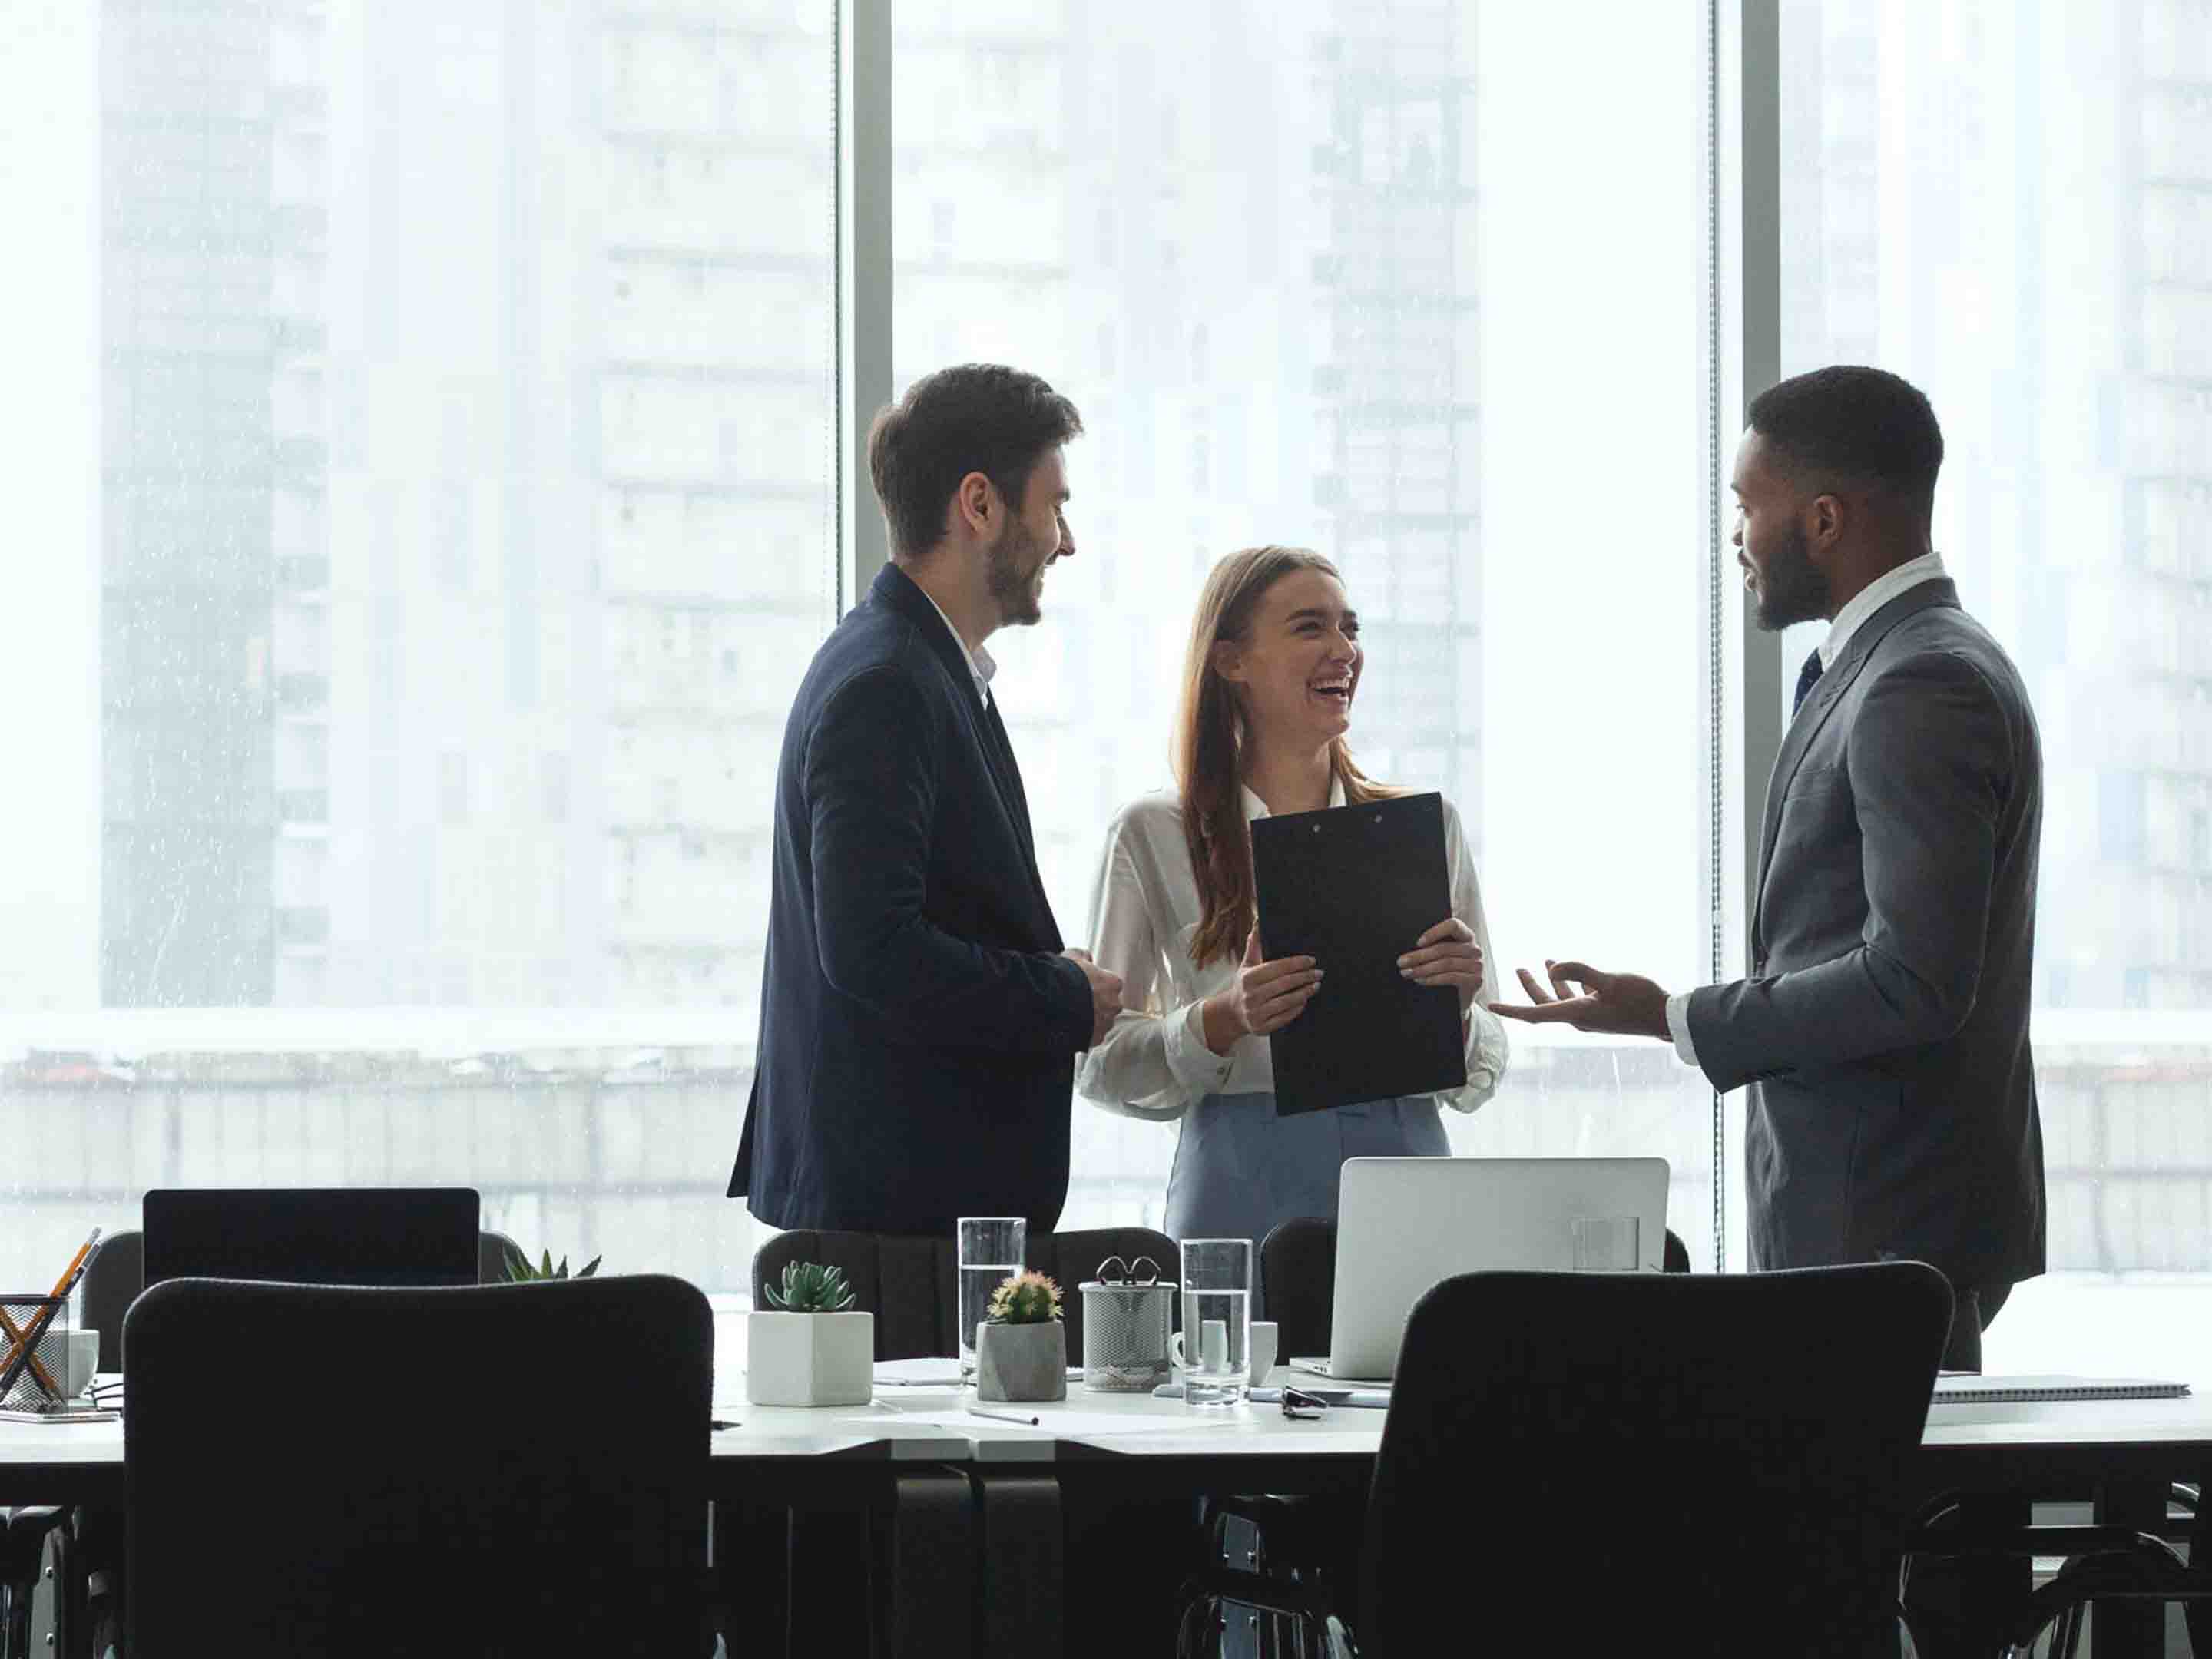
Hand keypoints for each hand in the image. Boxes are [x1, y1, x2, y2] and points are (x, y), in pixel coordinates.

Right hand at [1063, 948, 1125, 1048]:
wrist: (1052, 1003)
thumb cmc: (1064, 977)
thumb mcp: (1072, 956)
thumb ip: (1082, 954)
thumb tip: (1086, 957)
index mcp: (1113, 983)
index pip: (1109, 984)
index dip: (1094, 985)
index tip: (1081, 986)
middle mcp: (1115, 1004)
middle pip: (1107, 1004)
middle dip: (1094, 1004)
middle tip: (1075, 1002)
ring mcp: (1106, 1023)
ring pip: (1100, 1022)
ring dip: (1089, 1019)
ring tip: (1069, 1016)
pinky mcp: (1095, 1039)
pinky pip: (1091, 1036)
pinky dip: (1082, 1033)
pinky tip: (1068, 1027)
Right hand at [1200, 928, 1321, 1054]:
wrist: (1232, 1013)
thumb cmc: (1244, 985)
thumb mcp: (1246, 964)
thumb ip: (1254, 944)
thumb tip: (1258, 921)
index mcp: (1248, 977)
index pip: (1277, 967)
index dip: (1296, 963)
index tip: (1311, 960)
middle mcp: (1250, 995)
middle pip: (1284, 984)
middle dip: (1305, 977)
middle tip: (1319, 973)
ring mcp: (1255, 1013)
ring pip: (1286, 1001)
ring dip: (1304, 993)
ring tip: (1316, 986)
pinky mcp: (1261, 1028)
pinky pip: (1284, 1017)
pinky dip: (1296, 1009)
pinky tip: (1305, 1001)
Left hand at [1398, 917, 1484, 1010]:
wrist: (1460, 999)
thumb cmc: (1446, 972)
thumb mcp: (1441, 956)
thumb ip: (1432, 947)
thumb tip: (1408, 950)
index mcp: (1466, 936)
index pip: (1453, 925)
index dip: (1435, 932)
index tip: (1417, 943)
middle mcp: (1474, 948)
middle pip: (1444, 948)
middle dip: (1418, 956)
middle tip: (1401, 962)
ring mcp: (1478, 965)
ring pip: (1445, 963)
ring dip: (1422, 968)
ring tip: (1406, 972)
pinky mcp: (1476, 980)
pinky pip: (1450, 977)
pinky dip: (1432, 979)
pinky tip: (1420, 980)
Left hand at [1487, 958, 1671, 1040]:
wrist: (1667, 1017)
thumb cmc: (1641, 1000)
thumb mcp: (1609, 981)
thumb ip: (1580, 971)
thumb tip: (1554, 966)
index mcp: (1576, 1014)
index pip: (1534, 1014)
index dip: (1510, 1010)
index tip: (1490, 1006)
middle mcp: (1580, 1018)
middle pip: (1545, 1004)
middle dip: (1531, 986)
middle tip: (1518, 968)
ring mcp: (1593, 1016)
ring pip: (1564, 999)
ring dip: (1554, 982)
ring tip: (1546, 961)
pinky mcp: (1604, 1012)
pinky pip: (1580, 998)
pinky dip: (1573, 984)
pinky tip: (1578, 974)